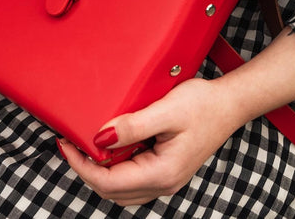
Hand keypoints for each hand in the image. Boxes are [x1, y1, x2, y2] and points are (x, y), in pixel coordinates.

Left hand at [58, 28, 294, 205]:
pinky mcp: (166, 168)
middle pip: (111, 190)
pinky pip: (133, 177)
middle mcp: (163, 183)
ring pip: (121, 188)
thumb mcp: (165, 111)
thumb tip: (99, 138)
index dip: (81, 165)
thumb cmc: (203, 105)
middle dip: (86, 169)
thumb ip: (132, 127)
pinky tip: (110, 146)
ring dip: (100, 170)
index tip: (65, 143)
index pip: (108, 182)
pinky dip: (115, 166)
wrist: (229, 104)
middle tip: (70, 143)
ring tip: (85, 144)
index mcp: (162, 173)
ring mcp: (166, 178)